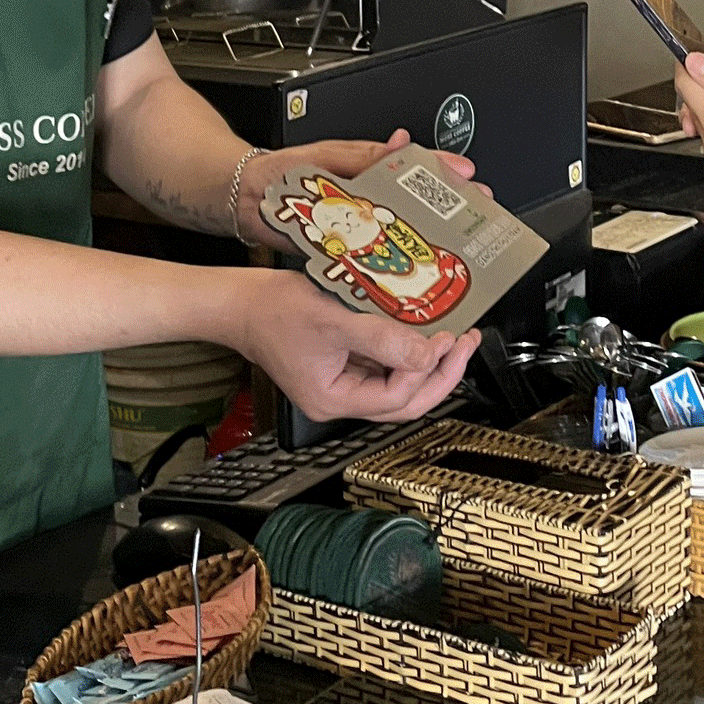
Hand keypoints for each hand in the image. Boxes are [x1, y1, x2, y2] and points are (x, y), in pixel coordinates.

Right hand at [231, 268, 480, 422]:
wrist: (238, 302)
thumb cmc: (273, 311)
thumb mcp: (334, 320)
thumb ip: (382, 339)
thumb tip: (425, 354)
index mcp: (335, 399)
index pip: (397, 398)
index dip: (426, 371)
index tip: (446, 340)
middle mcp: (340, 398)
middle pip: (404, 401)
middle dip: (439, 375)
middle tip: (465, 344)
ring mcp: (341, 381)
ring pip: (397, 384)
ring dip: (426, 364)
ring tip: (453, 338)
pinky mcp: (341, 363)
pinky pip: (383, 365)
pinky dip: (405, 352)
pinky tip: (422, 332)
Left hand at [234, 130, 485, 245]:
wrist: (248, 202)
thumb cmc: (283, 172)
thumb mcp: (331, 156)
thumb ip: (367, 155)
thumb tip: (404, 144)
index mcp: (372, 170)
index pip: (419, 171)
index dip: (448, 177)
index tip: (472, 183)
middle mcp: (371, 199)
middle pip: (418, 209)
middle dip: (449, 217)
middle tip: (475, 224)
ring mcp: (360, 226)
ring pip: (401, 237)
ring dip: (425, 246)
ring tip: (451, 253)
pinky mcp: (346, 251)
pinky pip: (374, 261)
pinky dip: (391, 269)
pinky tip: (408, 276)